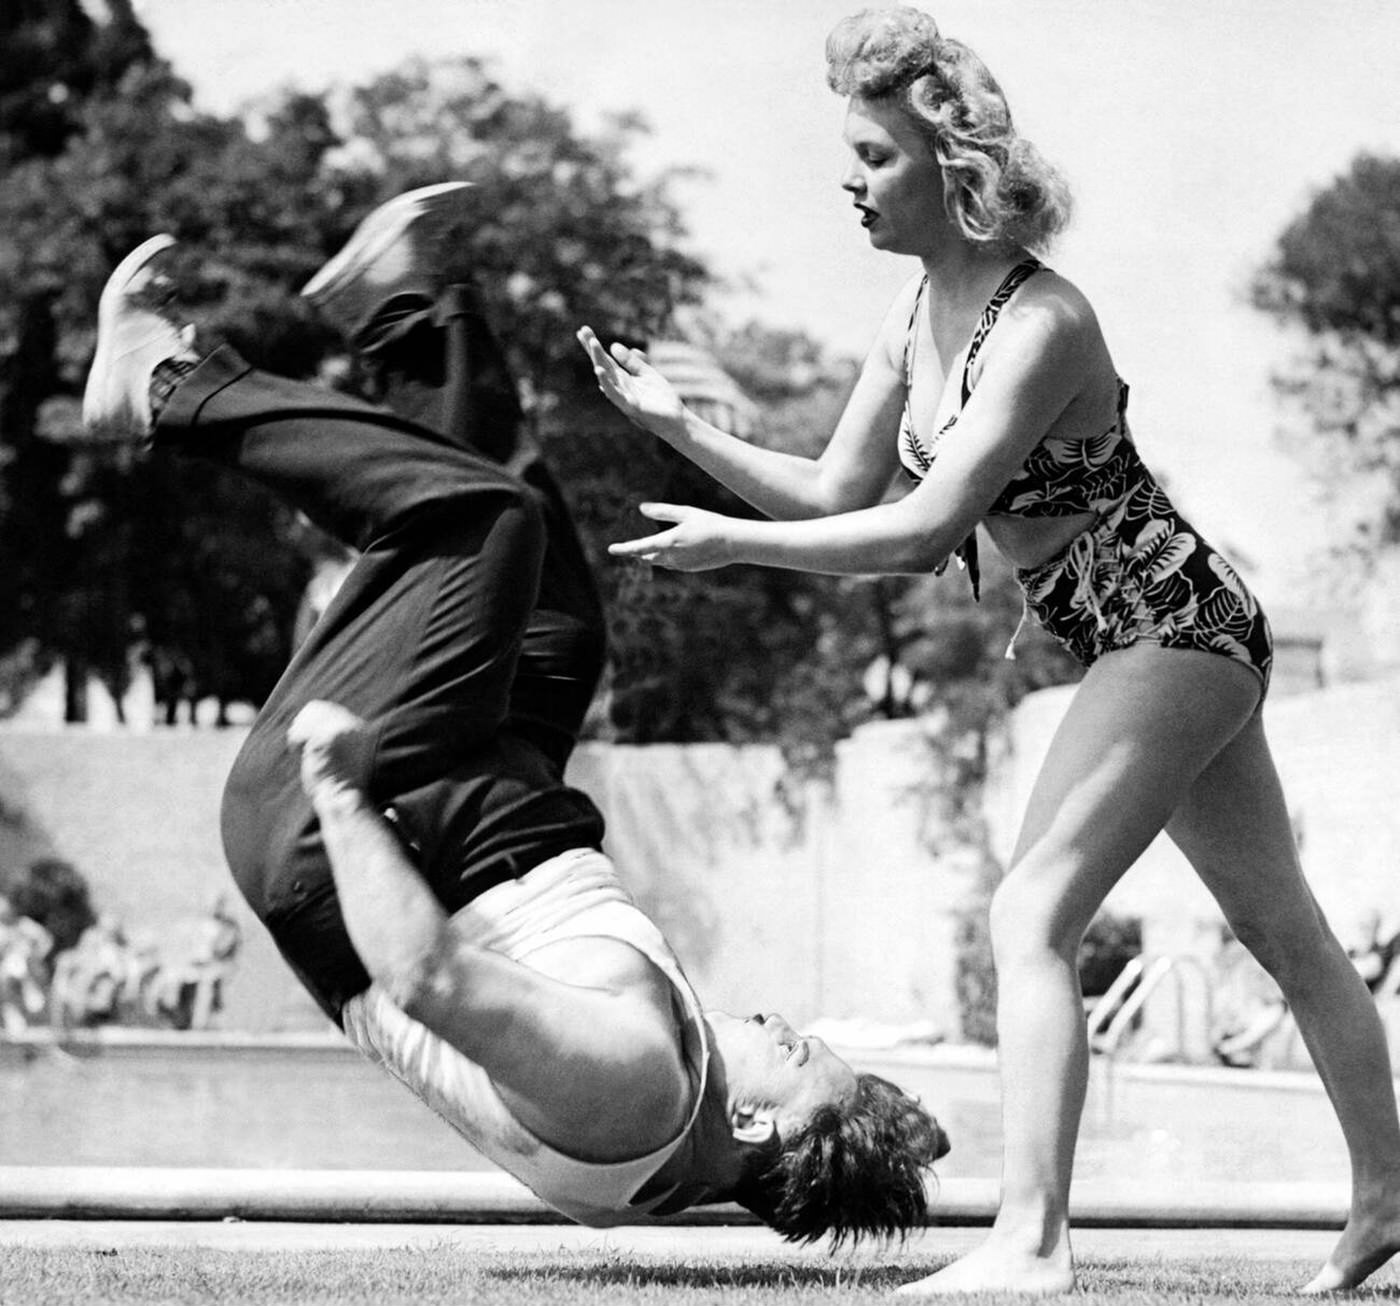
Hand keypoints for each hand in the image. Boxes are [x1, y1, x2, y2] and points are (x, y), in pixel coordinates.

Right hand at [576, 325, 684, 437]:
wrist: (677, 421)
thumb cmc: (662, 400)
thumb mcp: (648, 374)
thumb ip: (633, 362)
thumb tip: (613, 346)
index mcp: (624, 379)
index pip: (606, 360)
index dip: (594, 347)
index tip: (583, 331)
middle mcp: (620, 387)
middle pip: (602, 365)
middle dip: (592, 349)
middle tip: (582, 330)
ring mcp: (623, 398)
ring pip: (607, 377)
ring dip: (599, 360)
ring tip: (593, 342)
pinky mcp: (631, 407)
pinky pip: (615, 394)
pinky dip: (606, 383)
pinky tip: (599, 371)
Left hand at [607, 502, 738, 571]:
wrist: (733, 543)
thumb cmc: (710, 523)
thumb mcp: (685, 513)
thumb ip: (662, 511)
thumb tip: (641, 508)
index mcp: (669, 542)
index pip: (640, 547)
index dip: (624, 548)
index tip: (611, 549)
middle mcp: (672, 557)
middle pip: (647, 556)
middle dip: (638, 552)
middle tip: (627, 548)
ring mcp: (681, 565)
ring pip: (659, 561)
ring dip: (652, 555)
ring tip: (644, 551)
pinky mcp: (689, 568)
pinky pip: (672, 563)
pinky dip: (667, 557)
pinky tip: (672, 551)